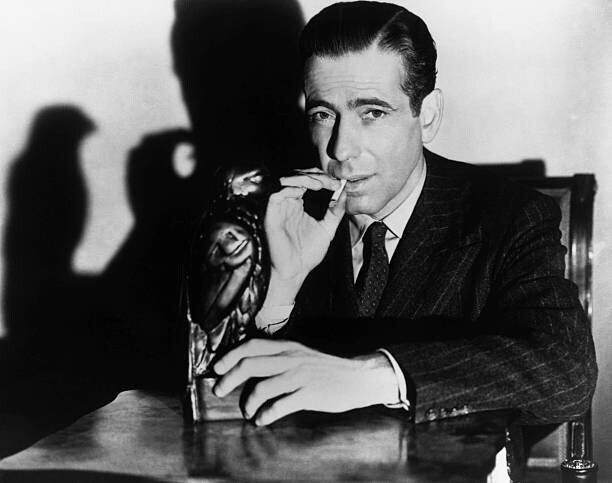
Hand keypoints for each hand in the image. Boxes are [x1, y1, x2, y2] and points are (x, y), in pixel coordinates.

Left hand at [212, 339, 397, 425]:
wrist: (358, 376)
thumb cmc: (326, 368)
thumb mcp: (302, 354)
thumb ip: (280, 356)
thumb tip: (251, 365)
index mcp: (288, 346)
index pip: (251, 345)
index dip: (230, 356)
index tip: (217, 368)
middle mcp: (291, 358)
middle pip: (250, 364)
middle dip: (228, 378)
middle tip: (219, 390)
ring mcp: (299, 376)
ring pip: (261, 387)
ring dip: (248, 403)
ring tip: (248, 411)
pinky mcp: (308, 394)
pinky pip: (279, 406)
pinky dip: (266, 415)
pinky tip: (263, 420)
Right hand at [263, 168, 346, 304]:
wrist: (295, 271)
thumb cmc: (307, 254)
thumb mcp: (327, 229)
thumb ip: (335, 211)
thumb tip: (345, 194)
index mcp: (298, 204)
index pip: (307, 181)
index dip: (322, 178)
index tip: (337, 183)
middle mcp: (287, 203)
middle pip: (297, 176)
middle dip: (314, 175)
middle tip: (330, 181)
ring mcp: (279, 208)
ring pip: (286, 181)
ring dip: (304, 178)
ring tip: (320, 183)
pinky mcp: (271, 215)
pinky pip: (276, 194)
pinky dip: (290, 188)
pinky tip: (304, 191)